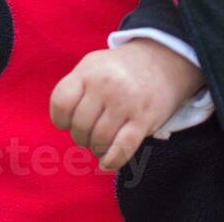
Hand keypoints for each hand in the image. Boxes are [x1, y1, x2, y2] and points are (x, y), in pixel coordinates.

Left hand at [49, 39, 206, 170]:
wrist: (163, 60)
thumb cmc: (119, 69)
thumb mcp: (92, 65)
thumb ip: (75, 88)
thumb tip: (63, 121)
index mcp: (87, 72)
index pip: (61, 103)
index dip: (60, 119)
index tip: (66, 123)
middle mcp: (105, 86)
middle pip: (80, 125)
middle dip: (80, 136)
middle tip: (88, 134)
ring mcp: (125, 103)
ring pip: (100, 139)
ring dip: (96, 148)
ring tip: (99, 144)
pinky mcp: (144, 119)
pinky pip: (123, 147)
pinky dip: (112, 160)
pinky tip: (107, 163)